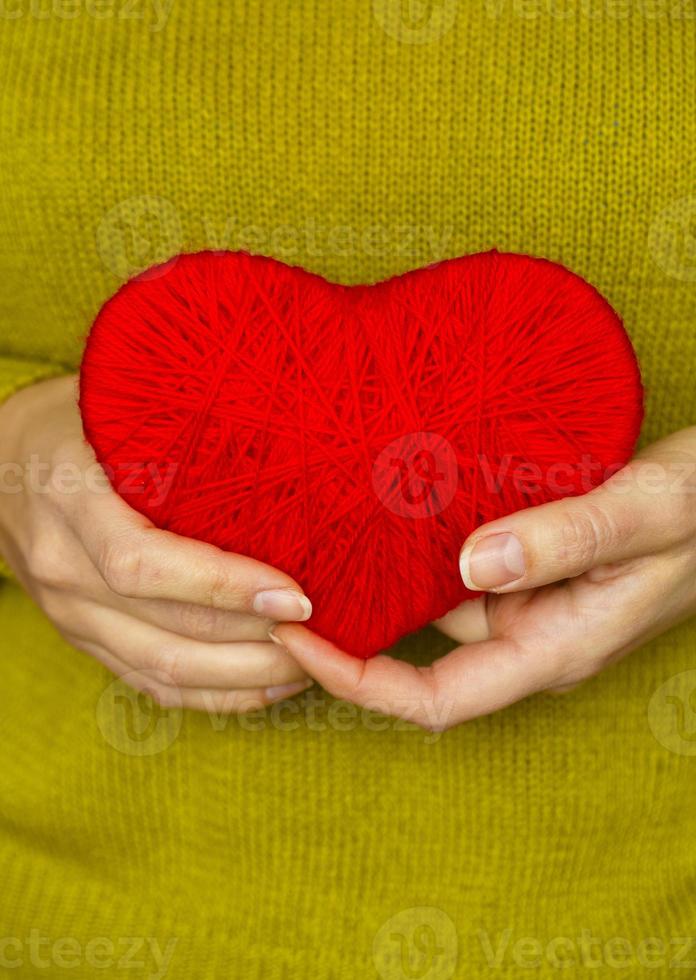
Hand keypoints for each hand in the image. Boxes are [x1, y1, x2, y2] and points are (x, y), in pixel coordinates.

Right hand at [0, 376, 313, 711]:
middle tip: (326, 631)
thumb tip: (280, 418)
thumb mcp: (112, 403)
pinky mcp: (83, 638)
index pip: (144, 564)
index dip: (222, 587)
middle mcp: (63, 567)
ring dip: (247, 677)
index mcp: (71, 499)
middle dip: (256, 641)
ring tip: (312, 662)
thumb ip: (176, 419)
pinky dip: (217, 695)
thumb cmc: (75, 421)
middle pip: (167, 631)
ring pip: (164, 669)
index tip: (295, 592)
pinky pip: (151, 683)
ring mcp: (68, 613)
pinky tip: (271, 685)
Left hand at [271, 427, 695, 730]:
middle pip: (423, 649)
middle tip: (288, 574)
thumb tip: (470, 564)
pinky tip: (397, 498)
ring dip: (389, 570)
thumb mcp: (647, 517)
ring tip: (327, 523)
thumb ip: (566, 540)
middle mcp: (533, 632)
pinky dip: (428, 541)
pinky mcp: (538, 565)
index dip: (359, 681)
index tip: (295, 641)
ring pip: (441, 596)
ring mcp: (535, 598)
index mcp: (554, 647)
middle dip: (356, 623)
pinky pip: (467, 562)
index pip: (436, 697)